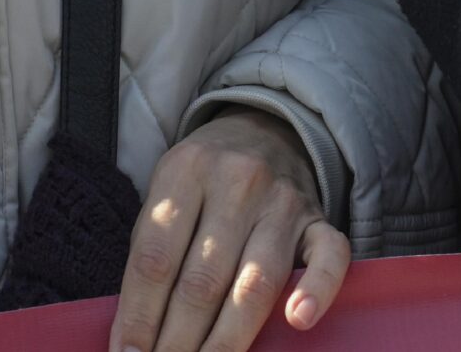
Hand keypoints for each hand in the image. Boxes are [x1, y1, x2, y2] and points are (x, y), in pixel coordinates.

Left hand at [111, 108, 349, 351]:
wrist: (264, 130)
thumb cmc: (204, 181)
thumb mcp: (167, 196)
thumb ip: (152, 256)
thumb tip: (131, 340)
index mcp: (186, 170)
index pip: (155, 258)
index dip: (139, 317)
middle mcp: (238, 181)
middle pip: (202, 280)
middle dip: (177, 341)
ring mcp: (283, 201)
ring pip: (255, 282)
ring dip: (225, 341)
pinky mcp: (319, 219)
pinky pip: (329, 256)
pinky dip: (317, 289)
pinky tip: (298, 321)